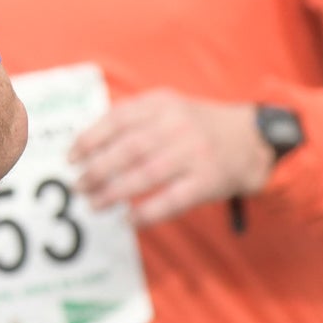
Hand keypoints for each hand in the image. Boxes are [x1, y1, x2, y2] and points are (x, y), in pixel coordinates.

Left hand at [69, 92, 273, 227]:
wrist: (251, 139)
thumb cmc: (197, 126)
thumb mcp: (167, 107)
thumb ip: (132, 118)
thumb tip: (86, 144)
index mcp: (162, 104)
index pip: (117, 119)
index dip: (90, 140)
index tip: (71, 158)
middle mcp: (178, 125)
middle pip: (129, 149)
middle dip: (97, 170)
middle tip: (79, 186)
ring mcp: (194, 154)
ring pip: (146, 175)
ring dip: (115, 192)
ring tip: (95, 203)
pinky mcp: (207, 181)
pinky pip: (172, 200)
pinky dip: (147, 212)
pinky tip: (129, 219)